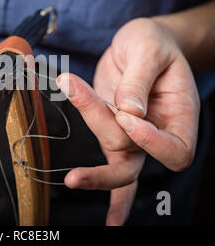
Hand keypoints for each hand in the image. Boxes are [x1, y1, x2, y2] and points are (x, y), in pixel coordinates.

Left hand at [57, 17, 199, 224]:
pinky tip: (96, 206)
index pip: (175, 149)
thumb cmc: (152, 43)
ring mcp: (131, 134)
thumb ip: (139, 79)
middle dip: (103, 172)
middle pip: (132, 159)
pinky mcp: (110, 129)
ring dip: (88, 119)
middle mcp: (157, 131)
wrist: (140, 42)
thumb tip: (128, 111)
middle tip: (74, 177)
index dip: (150, 141)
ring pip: (110, 148)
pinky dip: (99, 182)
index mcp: (180, 115)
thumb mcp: (148, 50)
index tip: (127, 114)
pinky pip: (107, 160)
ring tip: (69, 82)